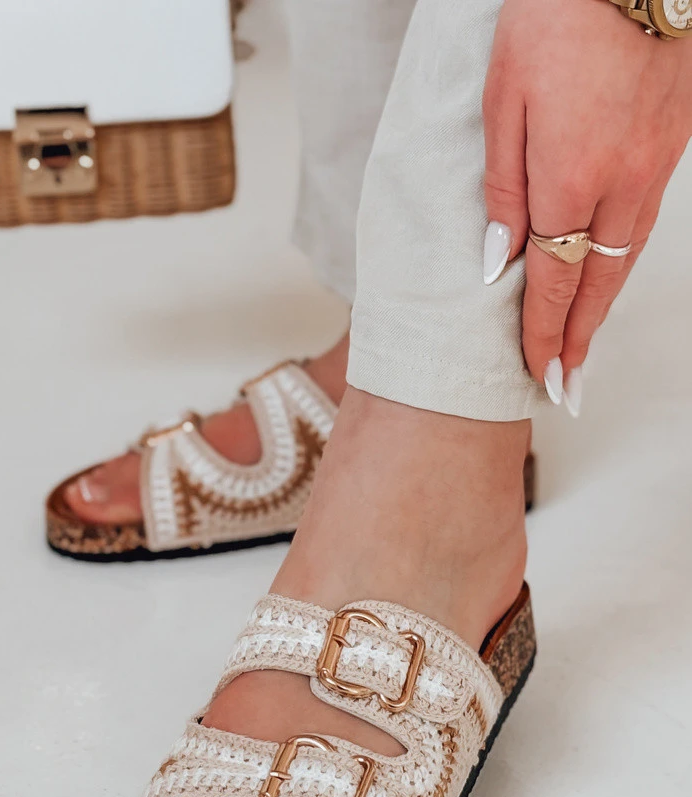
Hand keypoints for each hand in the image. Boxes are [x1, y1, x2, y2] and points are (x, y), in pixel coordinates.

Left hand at [483, 0, 691, 407]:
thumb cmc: (555, 15)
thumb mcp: (502, 98)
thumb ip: (502, 187)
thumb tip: (499, 262)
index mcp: (570, 177)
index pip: (554, 282)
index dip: (545, 334)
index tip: (539, 373)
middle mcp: (620, 183)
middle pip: (597, 284)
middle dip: (578, 340)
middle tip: (567, 384)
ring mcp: (653, 166)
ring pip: (626, 258)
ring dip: (603, 308)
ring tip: (583, 344)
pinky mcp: (672, 146)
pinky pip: (644, 223)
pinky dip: (623, 262)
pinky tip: (610, 275)